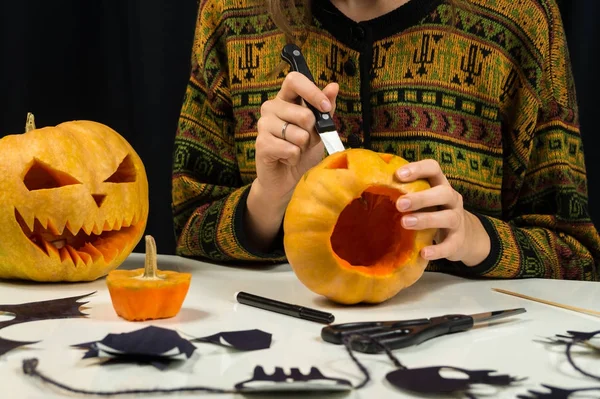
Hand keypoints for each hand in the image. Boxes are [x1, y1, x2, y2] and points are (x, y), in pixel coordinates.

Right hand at [245, 73, 337, 250]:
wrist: (288, 179)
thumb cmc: (302, 151)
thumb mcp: (319, 128)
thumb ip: (325, 108)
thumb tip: (334, 86)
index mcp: (285, 99)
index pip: (294, 80)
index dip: (312, 92)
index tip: (326, 108)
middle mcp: (271, 108)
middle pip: (303, 113)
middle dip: (312, 133)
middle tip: (306, 141)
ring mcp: (264, 125)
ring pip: (298, 134)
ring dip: (303, 147)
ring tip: (295, 150)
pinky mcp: (261, 144)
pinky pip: (290, 149)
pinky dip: (294, 158)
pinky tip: (287, 159)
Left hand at [394, 159, 490, 265]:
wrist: (465, 237)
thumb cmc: (434, 212)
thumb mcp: (425, 199)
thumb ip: (406, 193)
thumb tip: (369, 187)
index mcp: (440, 184)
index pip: (433, 168)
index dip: (418, 169)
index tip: (398, 175)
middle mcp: (452, 199)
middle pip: (443, 193)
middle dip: (421, 198)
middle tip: (399, 204)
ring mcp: (458, 220)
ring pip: (447, 217)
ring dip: (426, 219)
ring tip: (405, 223)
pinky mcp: (458, 241)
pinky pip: (450, 245)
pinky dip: (438, 250)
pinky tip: (423, 253)